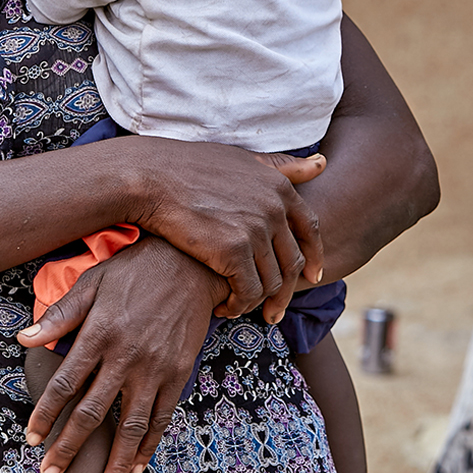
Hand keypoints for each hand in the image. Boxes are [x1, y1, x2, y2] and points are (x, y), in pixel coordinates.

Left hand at [15, 237, 224, 472]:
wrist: (193, 263)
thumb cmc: (136, 269)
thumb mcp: (94, 282)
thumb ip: (60, 314)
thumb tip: (22, 338)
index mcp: (99, 334)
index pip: (64, 384)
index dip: (45, 416)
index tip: (31, 440)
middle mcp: (126, 356)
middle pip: (91, 413)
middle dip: (69, 448)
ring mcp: (155, 368)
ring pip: (130, 426)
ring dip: (116, 464)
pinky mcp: (179, 373)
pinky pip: (162, 416)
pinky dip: (149, 445)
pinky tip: (137, 467)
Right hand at [119, 137, 326, 319]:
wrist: (150, 178)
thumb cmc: (189, 167)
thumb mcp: (243, 159)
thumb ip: (282, 167)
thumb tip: (322, 163)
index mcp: (279, 188)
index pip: (310, 229)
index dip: (314, 257)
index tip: (312, 276)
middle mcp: (274, 209)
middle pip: (292, 262)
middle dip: (286, 292)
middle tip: (275, 312)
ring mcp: (255, 230)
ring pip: (271, 282)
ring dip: (258, 302)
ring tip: (240, 308)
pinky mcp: (233, 251)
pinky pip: (248, 291)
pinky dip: (238, 305)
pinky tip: (223, 307)